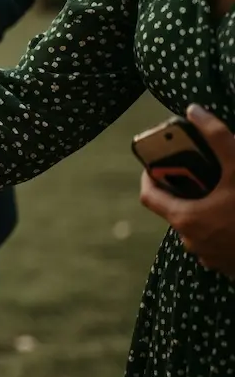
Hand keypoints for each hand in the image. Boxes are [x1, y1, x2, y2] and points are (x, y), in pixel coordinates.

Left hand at [140, 104, 234, 279]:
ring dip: (205, 210)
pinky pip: (216, 243)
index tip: (155, 164)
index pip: (149, 196)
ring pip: (197, 227)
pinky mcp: (227, 266)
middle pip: (176, 210)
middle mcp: (191, 241)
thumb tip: (194, 110)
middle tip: (199, 173)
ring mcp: (209, 257)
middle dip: (185, 191)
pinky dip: (221, 228)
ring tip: (223, 192)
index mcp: (186, 218)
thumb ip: (217, 137)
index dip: (149, 178)